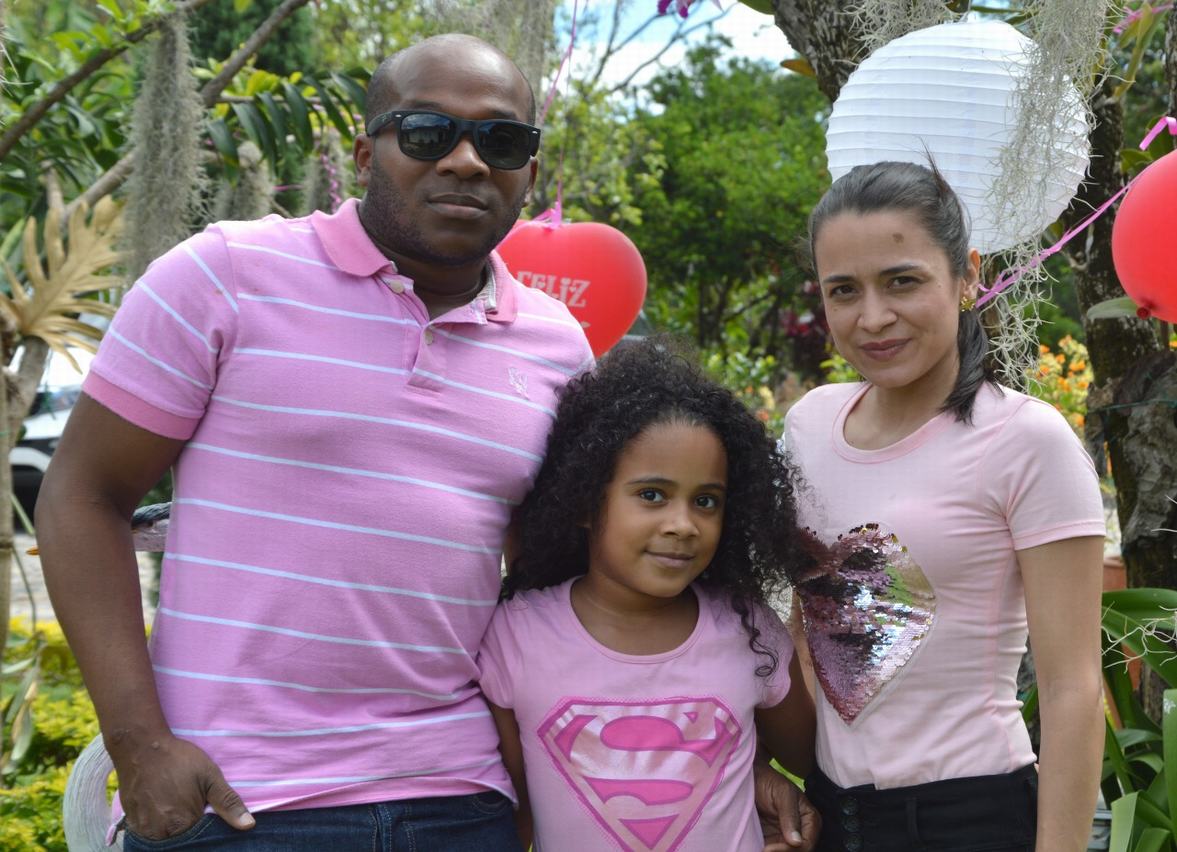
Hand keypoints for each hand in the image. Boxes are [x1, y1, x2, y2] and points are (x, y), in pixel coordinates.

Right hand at [112, 733, 253, 839]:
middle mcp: (161, 832)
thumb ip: (228, 802)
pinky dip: (157, 825)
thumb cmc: (178, 760)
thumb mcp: (209, 776)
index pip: (202, 838)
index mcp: (183, 823)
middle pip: (182, 839)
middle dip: (189, 827)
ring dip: (172, 828)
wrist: (141, 748)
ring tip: (175, 805)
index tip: (204, 811)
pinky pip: (149, 833)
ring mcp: (144, 829)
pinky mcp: (132, 823)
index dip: (206, 827)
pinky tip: (162, 807)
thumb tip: (249, 825)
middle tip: (188, 804)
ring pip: (165, 838)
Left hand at [754, 761, 819, 851]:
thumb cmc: (768, 781)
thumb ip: (790, 814)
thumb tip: (796, 842)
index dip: (789, 850)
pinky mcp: (771, 841)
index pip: (806, 844)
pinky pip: (771, 851)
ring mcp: (785, 838)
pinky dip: (763, 850)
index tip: (768, 848)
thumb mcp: (782, 792)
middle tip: (761, 849)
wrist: (750, 779)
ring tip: (757, 847)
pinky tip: (755, 846)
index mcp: (809, 820)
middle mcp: (800, 832)